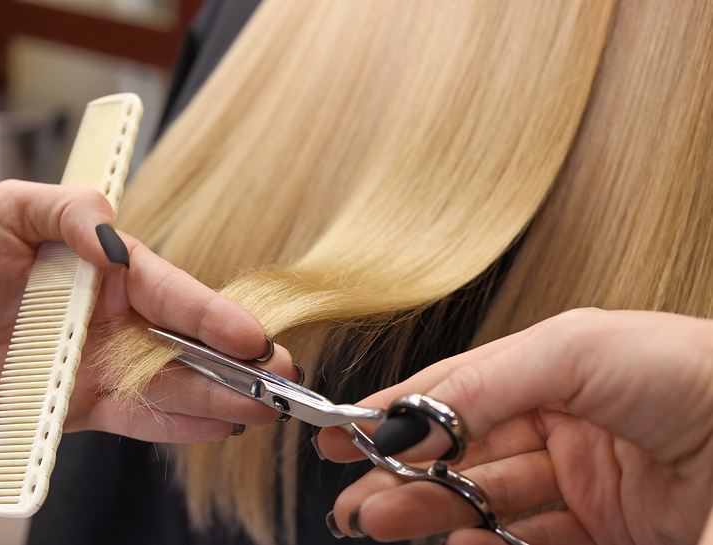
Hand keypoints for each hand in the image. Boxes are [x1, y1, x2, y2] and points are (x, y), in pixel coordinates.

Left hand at [0, 180, 295, 441]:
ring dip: (218, 399)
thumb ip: (68, 209)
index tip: (250, 334)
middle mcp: (120, 318)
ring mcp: (106, 364)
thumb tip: (114, 235)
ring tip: (260, 413)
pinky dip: (174, 426)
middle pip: (187, 342)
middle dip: (239, 362)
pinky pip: (136, 417)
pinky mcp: (84, 405)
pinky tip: (215, 431)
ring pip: (171, 384)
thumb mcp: (9, 208)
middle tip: (284, 380)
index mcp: (113, 269)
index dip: (213, 313)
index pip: (173, 290)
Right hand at [318, 308, 712, 543]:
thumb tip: (413, 416)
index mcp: (555, 368)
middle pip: (464, 453)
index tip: (342, 433)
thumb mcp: (574, 351)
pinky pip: (537, 540)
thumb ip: (487, 384)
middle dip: (402, 474)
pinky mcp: (617, 526)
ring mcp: (592, 479)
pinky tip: (457, 542)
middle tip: (354, 501)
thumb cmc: (693, 368)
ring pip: (490, 499)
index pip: (459, 392)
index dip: (396, 412)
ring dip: (431, 511)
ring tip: (378, 524)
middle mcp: (568, 422)